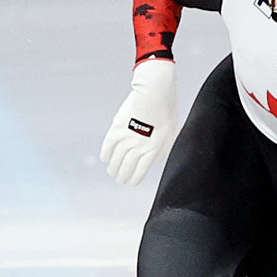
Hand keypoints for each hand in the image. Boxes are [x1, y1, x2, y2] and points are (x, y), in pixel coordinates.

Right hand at [100, 58, 178, 184]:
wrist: (154, 93)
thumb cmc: (167, 110)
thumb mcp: (172, 132)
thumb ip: (165, 148)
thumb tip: (157, 159)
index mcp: (154, 148)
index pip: (142, 168)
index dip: (135, 177)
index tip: (131, 183)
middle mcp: (139, 146)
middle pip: (127, 165)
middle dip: (122, 175)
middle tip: (119, 180)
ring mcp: (126, 138)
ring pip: (116, 158)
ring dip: (113, 167)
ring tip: (111, 172)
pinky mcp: (117, 128)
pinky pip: (108, 145)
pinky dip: (106, 153)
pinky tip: (105, 159)